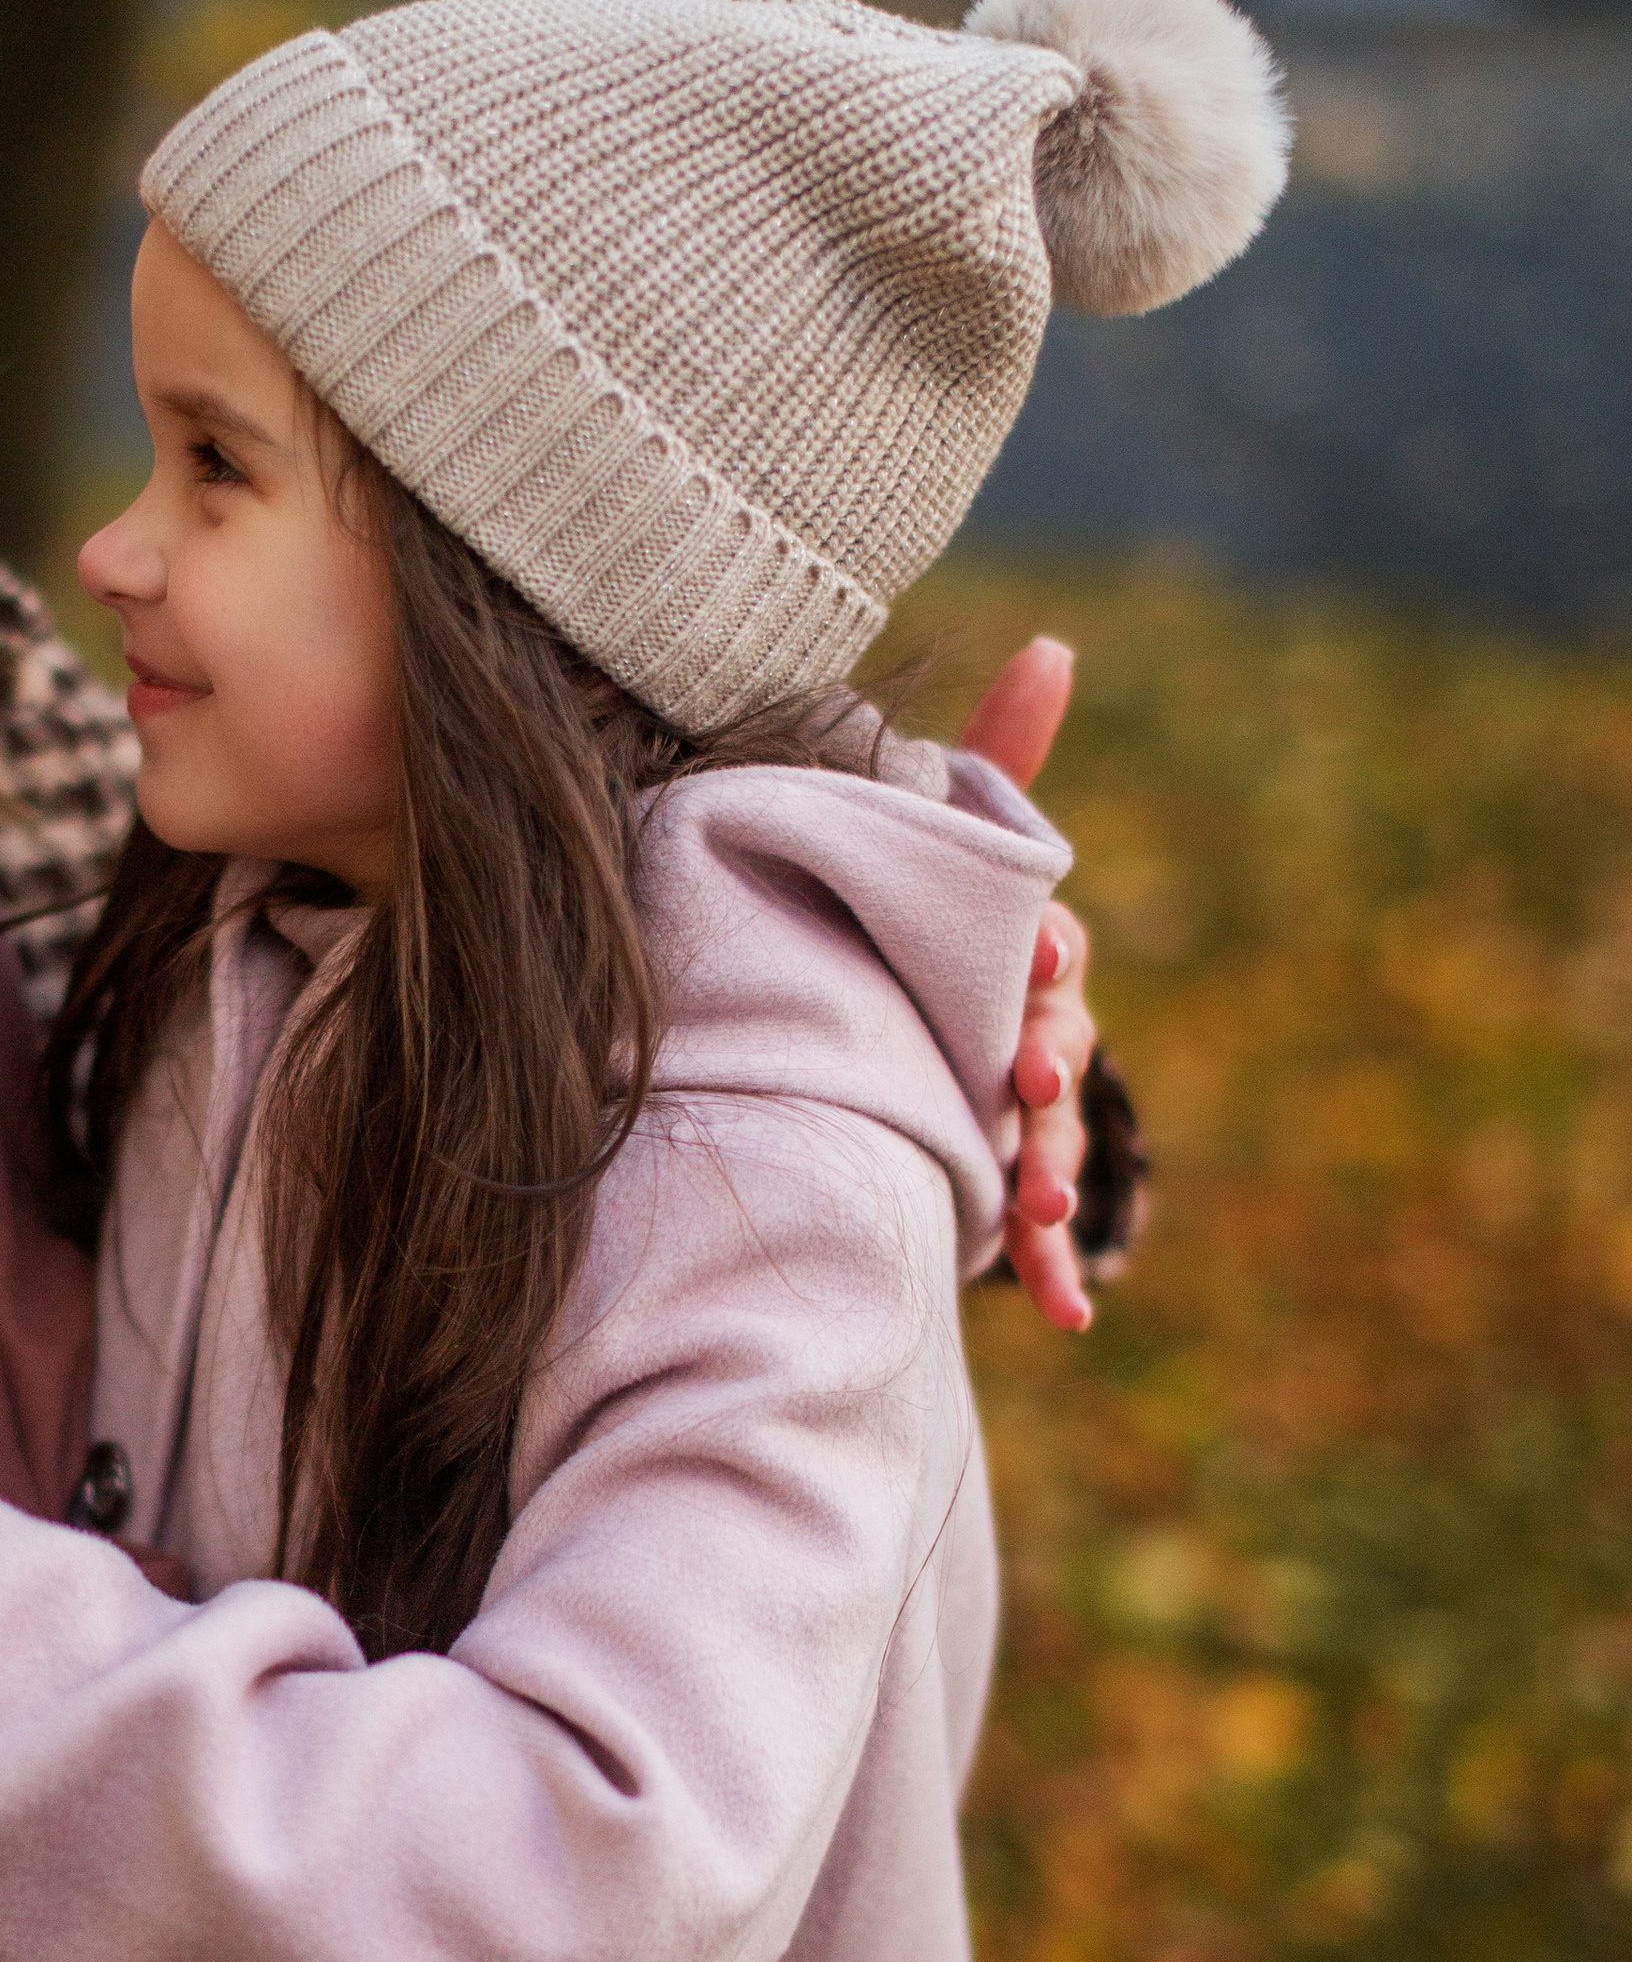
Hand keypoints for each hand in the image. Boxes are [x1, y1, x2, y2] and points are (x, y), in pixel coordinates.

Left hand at [959, 637, 1099, 1331]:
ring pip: (1053, 1142)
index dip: (1037, 950)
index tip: (1028, 957)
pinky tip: (1071, 1319)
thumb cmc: (921, 925)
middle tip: (1022, 1096)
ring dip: (1049, 1178)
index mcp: (1017, 955)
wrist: (891, 1043)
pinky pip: (1038, 1233)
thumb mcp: (938, 843)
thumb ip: (993, 761)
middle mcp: (1032, 1031)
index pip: (1044, 945)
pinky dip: (1056, 1274)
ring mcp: (1021, 1113)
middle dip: (1046, 1078)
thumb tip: (1057, 642)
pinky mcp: (1000, 1181)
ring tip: (1033, 1221)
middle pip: (1058, 1048)